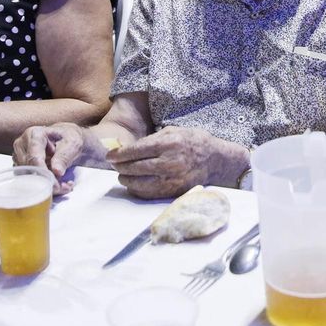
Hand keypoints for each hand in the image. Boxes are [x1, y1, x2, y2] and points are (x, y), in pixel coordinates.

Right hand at [12, 123, 99, 195]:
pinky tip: (58, 184)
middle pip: (29, 169)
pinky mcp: (21, 167)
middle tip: (65, 186)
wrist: (67, 141)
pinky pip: (29, 181)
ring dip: (47, 185)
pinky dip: (44, 186)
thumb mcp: (73, 145)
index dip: (44, 173)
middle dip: (47, 181)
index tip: (55, 185)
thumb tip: (56, 171)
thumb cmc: (69, 139)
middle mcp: (22, 144)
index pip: (34, 157)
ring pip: (28, 177)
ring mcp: (19, 156)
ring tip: (64, 185)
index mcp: (34, 134)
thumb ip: (64, 157)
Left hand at [107, 126, 246, 198]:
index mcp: (168, 144)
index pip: (135, 151)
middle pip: (135, 168)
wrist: (215, 159)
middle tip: (115, 165)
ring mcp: (172, 179)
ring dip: (127, 180)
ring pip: (140, 183)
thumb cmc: (192, 141)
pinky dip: (138, 190)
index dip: (119, 154)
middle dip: (120, 167)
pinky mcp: (174, 191)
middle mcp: (169, 162)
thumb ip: (150, 140)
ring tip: (122, 175)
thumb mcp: (172, 131)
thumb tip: (128, 148)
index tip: (110, 156)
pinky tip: (133, 185)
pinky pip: (150, 194)